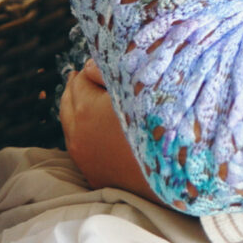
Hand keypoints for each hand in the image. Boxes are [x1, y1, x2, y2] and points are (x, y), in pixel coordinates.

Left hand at [59, 60, 153, 197]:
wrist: (173, 176)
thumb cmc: (161, 128)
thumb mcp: (140, 90)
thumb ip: (111, 72)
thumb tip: (90, 66)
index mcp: (86, 109)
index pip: (81, 79)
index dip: (93, 69)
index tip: (106, 67)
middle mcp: (78, 134)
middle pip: (69, 101)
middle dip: (79, 86)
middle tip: (90, 75)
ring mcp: (83, 156)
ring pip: (70, 125)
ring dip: (79, 108)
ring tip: (92, 97)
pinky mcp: (93, 173)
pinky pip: (81, 145)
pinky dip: (85, 131)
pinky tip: (99, 126)